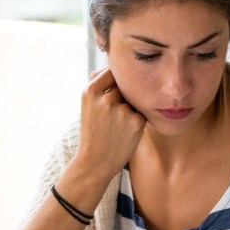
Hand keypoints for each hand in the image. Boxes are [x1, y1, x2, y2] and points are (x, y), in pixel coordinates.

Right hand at [73, 67, 145, 182]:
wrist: (94, 163)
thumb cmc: (93, 132)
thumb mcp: (88, 105)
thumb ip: (100, 85)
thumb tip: (114, 66)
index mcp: (90, 91)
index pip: (112, 72)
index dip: (116, 82)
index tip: (113, 94)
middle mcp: (105, 98)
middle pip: (125, 86)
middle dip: (123, 98)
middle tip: (113, 117)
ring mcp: (121, 110)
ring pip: (134, 99)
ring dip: (130, 109)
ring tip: (117, 127)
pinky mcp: (136, 121)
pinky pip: (142, 112)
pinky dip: (137, 121)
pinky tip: (125, 133)